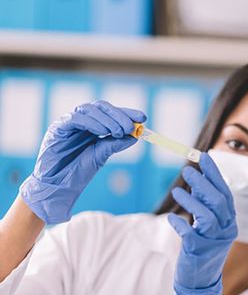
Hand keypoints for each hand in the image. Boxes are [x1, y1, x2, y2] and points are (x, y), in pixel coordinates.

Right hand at [19, 100, 145, 224]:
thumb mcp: (101, 155)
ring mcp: (68, 123)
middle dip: (119, 115)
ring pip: (89, 110)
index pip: (110, 113)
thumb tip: (135, 136)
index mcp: (92, 126)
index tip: (142, 117)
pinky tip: (103, 132)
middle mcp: (80, 121)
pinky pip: (75, 119)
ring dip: (108, 119)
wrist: (58, 186)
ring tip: (118, 131)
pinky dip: (92, 123)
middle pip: (101, 107)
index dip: (126, 113)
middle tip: (131, 126)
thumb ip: (115, 144)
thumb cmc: (77, 172)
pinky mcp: (58, 128)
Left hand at [168, 153, 237, 294]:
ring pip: (207, 216)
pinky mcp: (199, 251)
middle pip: (218, 202)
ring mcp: (214, 241)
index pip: (225, 193)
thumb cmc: (203, 248)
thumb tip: (196, 181)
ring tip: (177, 191)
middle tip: (188, 170)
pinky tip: (171, 218)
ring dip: (191, 201)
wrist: (200, 281)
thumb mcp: (207, 225)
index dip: (215, 175)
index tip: (204, 157)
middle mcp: (226, 230)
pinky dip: (180, 224)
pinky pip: (189, 234)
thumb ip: (204, 204)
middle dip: (203, 183)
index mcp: (230, 221)